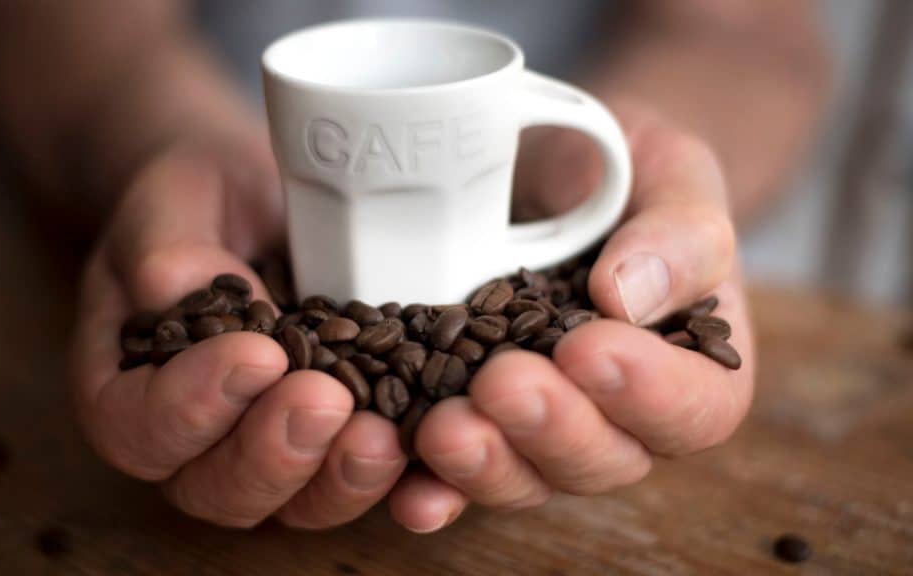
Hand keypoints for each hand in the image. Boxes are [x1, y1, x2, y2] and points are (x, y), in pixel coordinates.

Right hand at [71, 138, 406, 528]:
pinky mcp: (342, 442)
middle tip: (323, 399)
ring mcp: (274, 450)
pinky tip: (430, 442)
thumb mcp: (170, 206)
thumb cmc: (200, 200)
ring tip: (381, 433)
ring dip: (341, 476)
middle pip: (222, 487)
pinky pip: (367, 476)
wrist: (260, 200)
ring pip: (300, 501)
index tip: (255, 354)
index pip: (141, 427)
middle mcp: (198, 442)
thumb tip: (186, 289)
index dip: (193, 407)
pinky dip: (403, 474)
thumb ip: (165, 251)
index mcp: (130, 391)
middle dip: (275, 450)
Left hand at [387, 103, 755, 531]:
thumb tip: (627, 296)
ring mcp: (539, 428)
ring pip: (523, 475)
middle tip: (505, 384)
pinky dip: (429, 486)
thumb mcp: (673, 178)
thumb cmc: (626, 177)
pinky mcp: (473, 421)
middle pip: (599, 458)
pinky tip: (402, 492)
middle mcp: (617, 418)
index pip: (690, 408)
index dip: (647, 394)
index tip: (591, 348)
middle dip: (549, 428)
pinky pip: (452, 472)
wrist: (550, 177)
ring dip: (484, 462)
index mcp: (689, 371)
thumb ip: (678, 237)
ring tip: (444, 429)